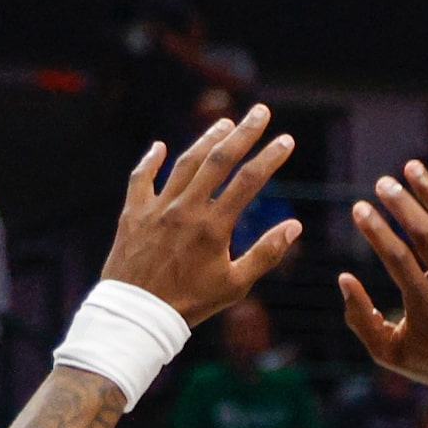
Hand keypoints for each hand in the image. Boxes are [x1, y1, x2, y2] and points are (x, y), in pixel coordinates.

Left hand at [98, 106, 299, 326]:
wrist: (136, 315)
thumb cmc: (189, 303)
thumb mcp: (235, 285)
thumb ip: (266, 253)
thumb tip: (294, 226)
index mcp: (213, 226)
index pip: (248, 182)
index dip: (269, 158)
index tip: (286, 140)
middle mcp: (185, 209)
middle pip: (218, 160)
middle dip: (243, 133)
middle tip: (260, 112)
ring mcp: (157, 208)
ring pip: (184, 163)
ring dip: (205, 140)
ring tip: (224, 123)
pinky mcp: (133, 213)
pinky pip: (141, 179)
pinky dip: (150, 160)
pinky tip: (160, 146)